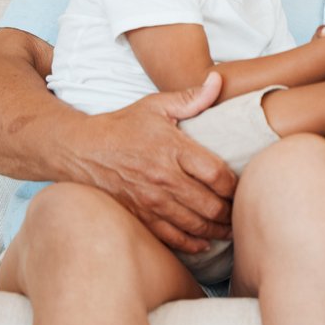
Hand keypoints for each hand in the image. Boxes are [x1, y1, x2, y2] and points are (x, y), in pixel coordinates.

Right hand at [70, 72, 236, 253]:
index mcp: (173, 149)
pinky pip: (169, 236)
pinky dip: (191, 243)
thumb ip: (191, 97)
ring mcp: (150, 200)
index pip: (216, 174)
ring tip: (231, 230)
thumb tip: (218, 81)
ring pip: (193, 224)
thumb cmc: (122, 126)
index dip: (235, 185)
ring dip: (217, 230)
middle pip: (209, 204)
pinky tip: (204, 243)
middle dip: (230, 212)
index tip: (244, 186)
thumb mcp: (156, 105)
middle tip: (243, 212)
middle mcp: (163, 178)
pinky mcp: (138, 215)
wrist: (79, 149)